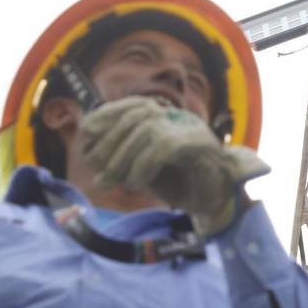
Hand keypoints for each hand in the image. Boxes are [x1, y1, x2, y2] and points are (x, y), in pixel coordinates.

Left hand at [80, 97, 269, 235]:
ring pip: (147, 130)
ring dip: (124, 160)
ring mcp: (191, 129)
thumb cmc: (182, 185)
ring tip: (118, 184)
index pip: (133, 105)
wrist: (220, 202)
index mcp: (167, 118)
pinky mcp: (198, 145)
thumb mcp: (144, 168)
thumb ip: (122, 157)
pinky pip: (161, 148)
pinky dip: (143, 168)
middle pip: (136, 116)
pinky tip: (139, 185)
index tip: (87, 132)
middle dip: (110, 144)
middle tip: (100, 176)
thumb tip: (89, 153)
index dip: (107, 114)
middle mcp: (180, 118)